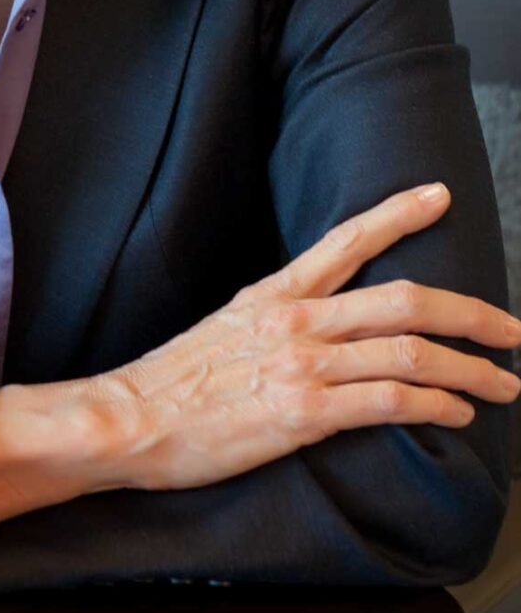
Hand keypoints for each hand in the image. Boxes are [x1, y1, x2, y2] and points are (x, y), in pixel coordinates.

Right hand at [89, 182, 520, 491]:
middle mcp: (296, 320)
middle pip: (404, 300)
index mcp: (275, 294)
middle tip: (510, 328)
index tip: (438, 196)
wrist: (130, 416)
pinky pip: (390, 402)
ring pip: (409, 352)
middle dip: (470, 313)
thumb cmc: (174, 382)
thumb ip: (275, 320)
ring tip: (502, 382)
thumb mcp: (225, 328)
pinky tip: (457, 414)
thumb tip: (319, 326)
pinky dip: (435, 405)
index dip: (398, 214)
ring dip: (469, 368)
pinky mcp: (305, 414)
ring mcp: (303, 365)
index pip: (346, 239)